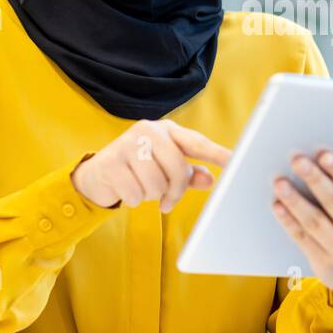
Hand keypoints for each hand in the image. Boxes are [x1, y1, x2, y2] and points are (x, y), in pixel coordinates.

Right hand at [72, 119, 232, 212]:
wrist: (96, 175)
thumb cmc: (138, 171)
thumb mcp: (165, 170)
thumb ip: (188, 175)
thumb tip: (210, 179)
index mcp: (167, 130)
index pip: (197, 143)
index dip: (217, 154)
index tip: (236, 163)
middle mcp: (148, 131)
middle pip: (178, 169)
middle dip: (174, 191)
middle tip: (166, 202)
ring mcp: (127, 143)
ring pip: (156, 184)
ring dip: (151, 196)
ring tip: (141, 188)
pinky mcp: (111, 161)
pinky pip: (135, 193)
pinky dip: (133, 199)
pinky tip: (126, 190)